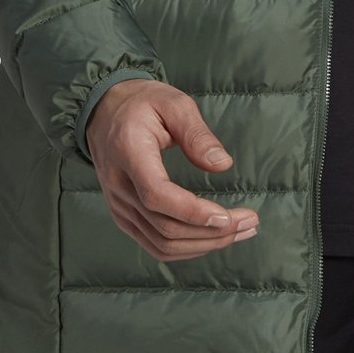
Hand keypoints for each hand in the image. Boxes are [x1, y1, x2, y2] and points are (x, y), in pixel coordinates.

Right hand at [84, 78, 259, 260]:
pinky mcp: (124, 216)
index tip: (227, 216)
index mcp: (129, 153)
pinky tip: (213, 239)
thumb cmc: (141, 104)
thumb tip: (223, 164)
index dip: (192, 212)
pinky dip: (187, 249)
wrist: (103, 112)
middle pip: (164, 226)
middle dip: (212, 231)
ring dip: (204, 244)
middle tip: (250, 221)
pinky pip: (155, 245)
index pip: (156, 195)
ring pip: (161, 243)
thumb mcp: (173, 103)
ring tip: (240, 231)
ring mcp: (119, 206)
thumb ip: (196, 133)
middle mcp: (119, 186)